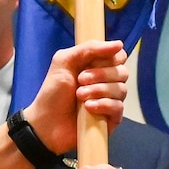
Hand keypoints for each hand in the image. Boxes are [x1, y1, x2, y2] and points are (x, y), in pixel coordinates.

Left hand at [22, 40, 127, 154]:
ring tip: (79, 95)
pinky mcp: (111, 119)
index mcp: (97, 67)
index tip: (93, 62)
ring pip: (121, 90)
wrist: (45, 123)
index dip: (110, 58)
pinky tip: (88, 108)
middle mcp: (106, 83)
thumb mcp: (64, 61)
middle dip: (101, 74)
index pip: (118, 57)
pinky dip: (103, 105)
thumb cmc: (52, 93)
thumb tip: (118, 44)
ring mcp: (110, 101)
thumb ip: (89, 48)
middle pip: (122, 72)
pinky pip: (118, 107)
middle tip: (80, 80)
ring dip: (99, 90)